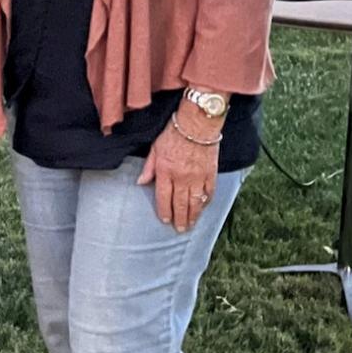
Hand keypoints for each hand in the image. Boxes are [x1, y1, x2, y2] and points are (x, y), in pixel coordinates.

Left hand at [137, 117, 218, 231]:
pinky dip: (206, 202)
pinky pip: (209, 193)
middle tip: (180, 229)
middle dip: (179, 219)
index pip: (163, 197)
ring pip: (195, 202)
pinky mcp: (210, 173)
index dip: (164, 211)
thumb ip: (148, 167)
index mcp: (165, 171)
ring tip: (191, 225)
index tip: (165, 220)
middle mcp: (181, 177)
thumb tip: (140, 183)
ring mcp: (198, 177)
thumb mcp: (155, 148)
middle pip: (180, 204)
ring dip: (193, 216)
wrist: (198, 123)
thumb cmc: (174, 132)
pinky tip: (203, 208)